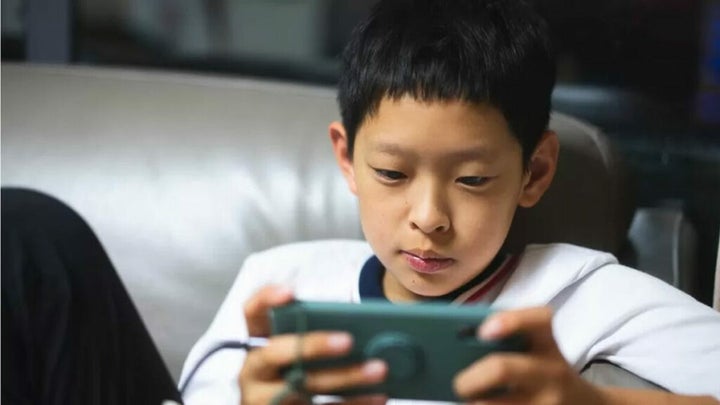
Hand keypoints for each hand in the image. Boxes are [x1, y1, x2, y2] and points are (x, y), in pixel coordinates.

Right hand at [238, 285, 387, 404]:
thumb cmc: (298, 375)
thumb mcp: (298, 352)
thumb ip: (317, 334)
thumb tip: (362, 325)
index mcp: (258, 343)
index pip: (251, 313)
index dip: (266, 300)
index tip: (290, 292)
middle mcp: (255, 371)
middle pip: (276, 352)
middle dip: (312, 345)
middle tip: (348, 340)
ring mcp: (264, 399)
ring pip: (304, 386)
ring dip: (345, 377)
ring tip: (378, 369)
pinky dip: (352, 404)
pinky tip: (377, 397)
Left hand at [453, 306, 603, 404]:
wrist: (583, 404)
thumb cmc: (544, 371)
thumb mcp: (537, 349)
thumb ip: (506, 339)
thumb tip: (458, 341)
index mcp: (547, 342)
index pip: (538, 320)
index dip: (510, 321)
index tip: (483, 332)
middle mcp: (551, 372)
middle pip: (501, 369)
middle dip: (469, 378)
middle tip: (459, 384)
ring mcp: (547, 402)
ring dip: (475, 402)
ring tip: (469, 398)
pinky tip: (481, 403)